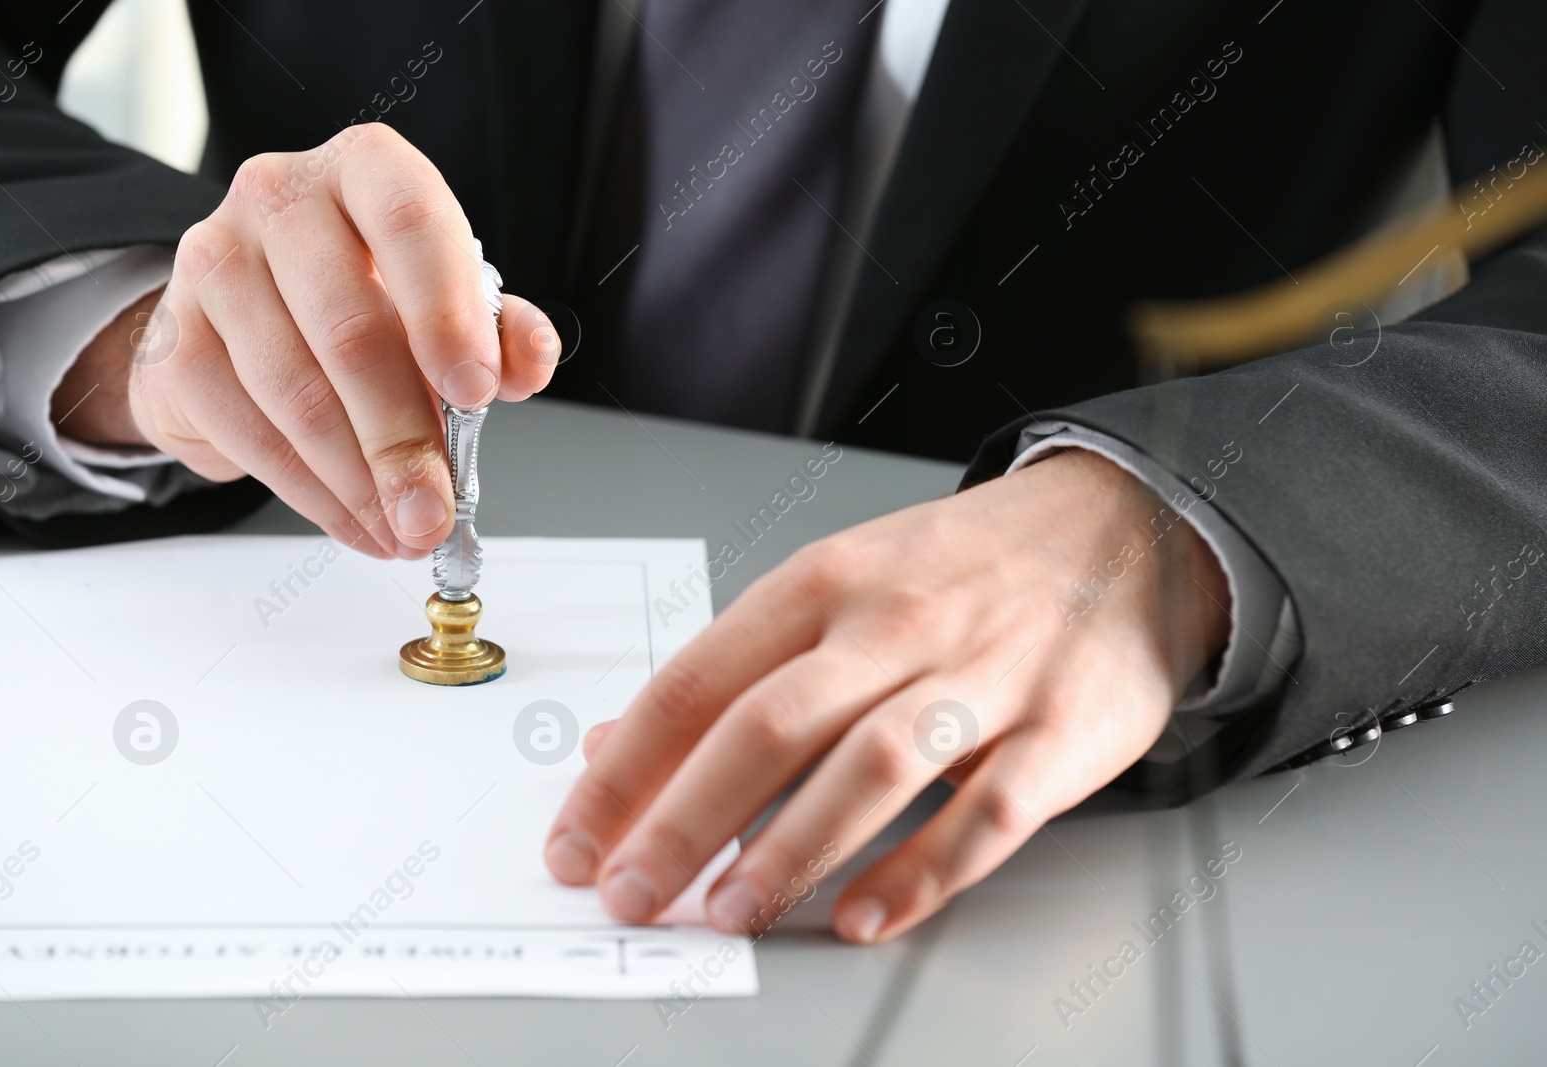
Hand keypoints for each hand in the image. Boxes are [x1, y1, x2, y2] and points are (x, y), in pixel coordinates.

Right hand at [51, 124, 560, 558]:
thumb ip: (500, 329)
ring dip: (360, 481)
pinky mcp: (178, 338)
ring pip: (297, 393)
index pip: (409, 223)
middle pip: (349, 329)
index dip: (445, 311)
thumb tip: (529, 360)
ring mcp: (215, 264)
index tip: (474, 391)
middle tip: (435, 506)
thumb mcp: (447, 297)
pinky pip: (250, 432)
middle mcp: (281, 199)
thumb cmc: (366, 294)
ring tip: (405, 528)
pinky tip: (356, 520)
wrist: (250, 312)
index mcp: (366, 170)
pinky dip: (312, 494)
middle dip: (402, 437)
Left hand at [544, 450, 1231, 941]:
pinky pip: (988, 812)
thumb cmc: (963, 566)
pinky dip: (923, 872)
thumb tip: (622, 747)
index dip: (626, 769)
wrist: (1121, 526)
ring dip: (791, 849)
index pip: (699, 680)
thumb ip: (735, 667)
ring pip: (872, 766)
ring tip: (730, 911)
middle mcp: (897, 623)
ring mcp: (985, 675)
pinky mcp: (1063, 730)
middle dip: (684, 819)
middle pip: (769, 726)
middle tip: (632, 891)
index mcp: (827, 582)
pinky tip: (865, 915)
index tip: (578, 839)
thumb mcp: (839, 582)